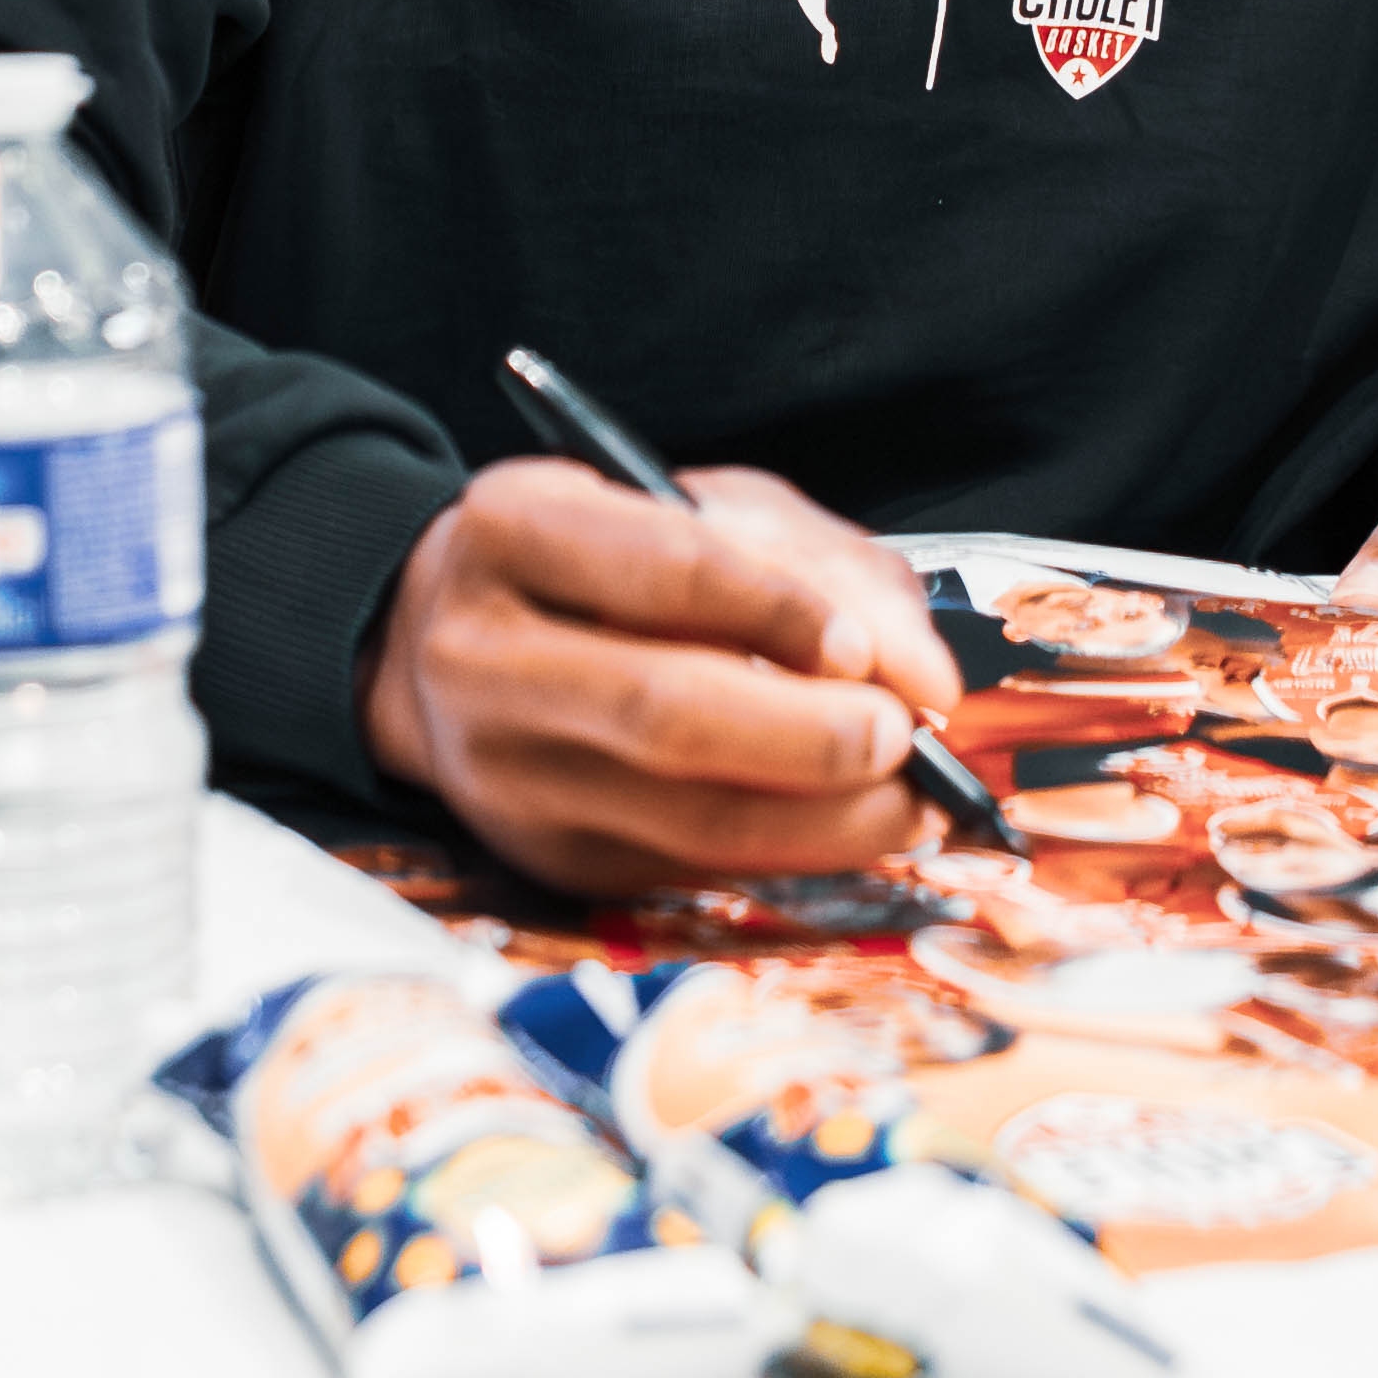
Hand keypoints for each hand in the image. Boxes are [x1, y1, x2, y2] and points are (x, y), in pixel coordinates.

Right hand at [359, 453, 964, 896]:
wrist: (454, 649)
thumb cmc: (610, 561)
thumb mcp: (704, 510)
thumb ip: (822, 567)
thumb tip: (923, 677)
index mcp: (513, 529)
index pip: (661, 569)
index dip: (776, 610)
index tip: (866, 649)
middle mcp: (484, 656)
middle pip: (662, 712)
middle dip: (807, 734)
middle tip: (902, 736)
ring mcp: (506, 773)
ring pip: (687, 815)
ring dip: (826, 817)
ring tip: (910, 795)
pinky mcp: (549, 858)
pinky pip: (693, 868)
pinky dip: (793, 854)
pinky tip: (855, 825)